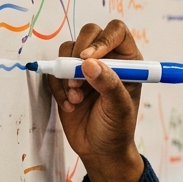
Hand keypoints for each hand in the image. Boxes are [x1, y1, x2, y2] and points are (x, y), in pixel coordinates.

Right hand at [47, 20, 144, 181]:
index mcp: (128, 61)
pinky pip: (54, 70)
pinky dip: (57, 87)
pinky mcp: (66, 79)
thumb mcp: (118, 108)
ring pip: (67, 50)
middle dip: (78, 55)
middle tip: (78, 82)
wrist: (99, 150)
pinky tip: (70, 106)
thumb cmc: (117, 128)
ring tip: (77, 99)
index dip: (102, 39)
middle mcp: (107, 59)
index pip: (116, 32)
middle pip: (88, 33)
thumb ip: (108, 84)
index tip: (88, 58)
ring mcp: (85, 68)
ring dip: (67, 74)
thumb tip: (89, 62)